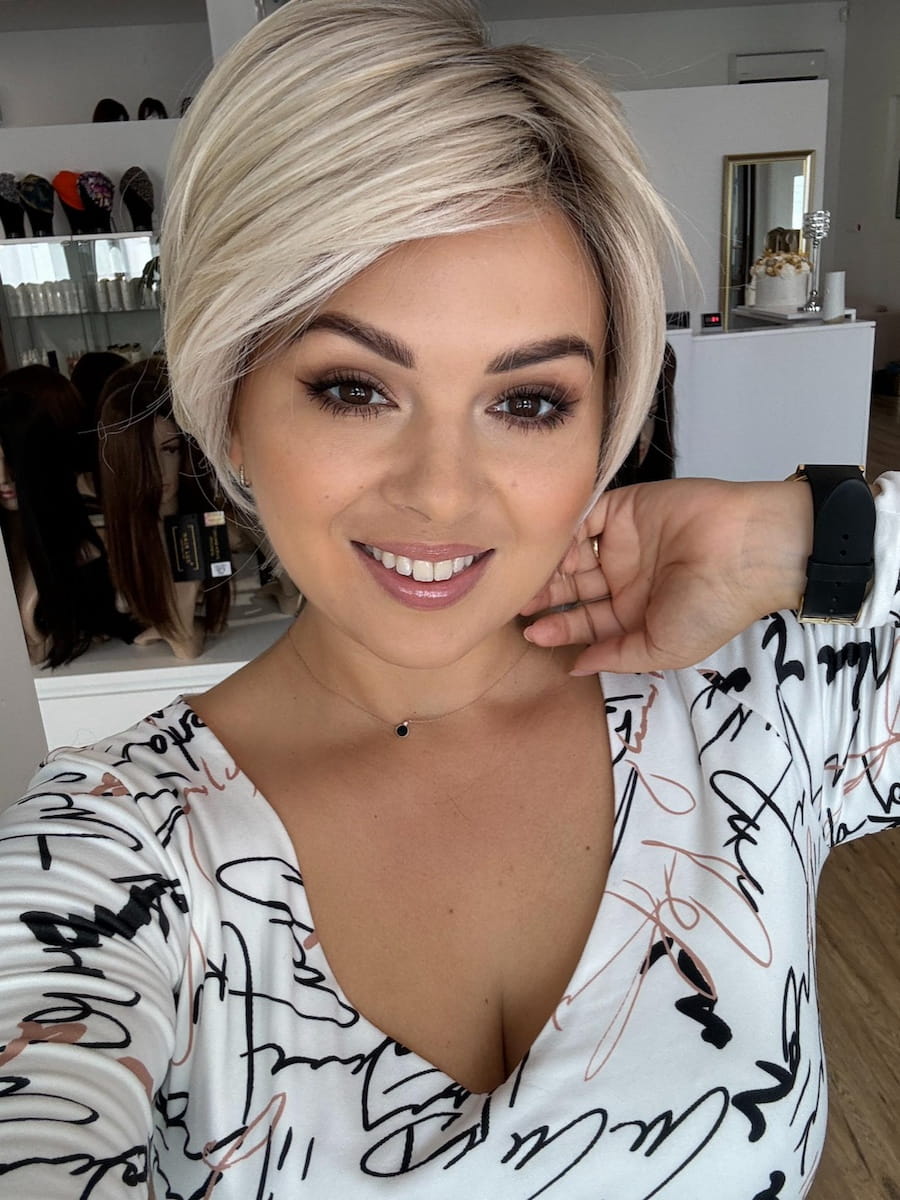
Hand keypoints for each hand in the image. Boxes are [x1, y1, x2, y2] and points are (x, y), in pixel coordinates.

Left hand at [521, 478, 812, 674]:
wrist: (745, 551)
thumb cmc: (711, 607)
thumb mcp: (662, 648)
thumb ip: (617, 656)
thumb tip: (574, 669)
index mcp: (636, 613)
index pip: (586, 622)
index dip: (559, 627)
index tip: (531, 633)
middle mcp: (626, 578)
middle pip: (573, 587)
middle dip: (546, 596)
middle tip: (519, 602)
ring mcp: (624, 543)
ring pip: (573, 553)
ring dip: (550, 565)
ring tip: (529, 577)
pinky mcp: (625, 508)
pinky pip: (587, 518)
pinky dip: (566, 529)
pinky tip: (550, 546)